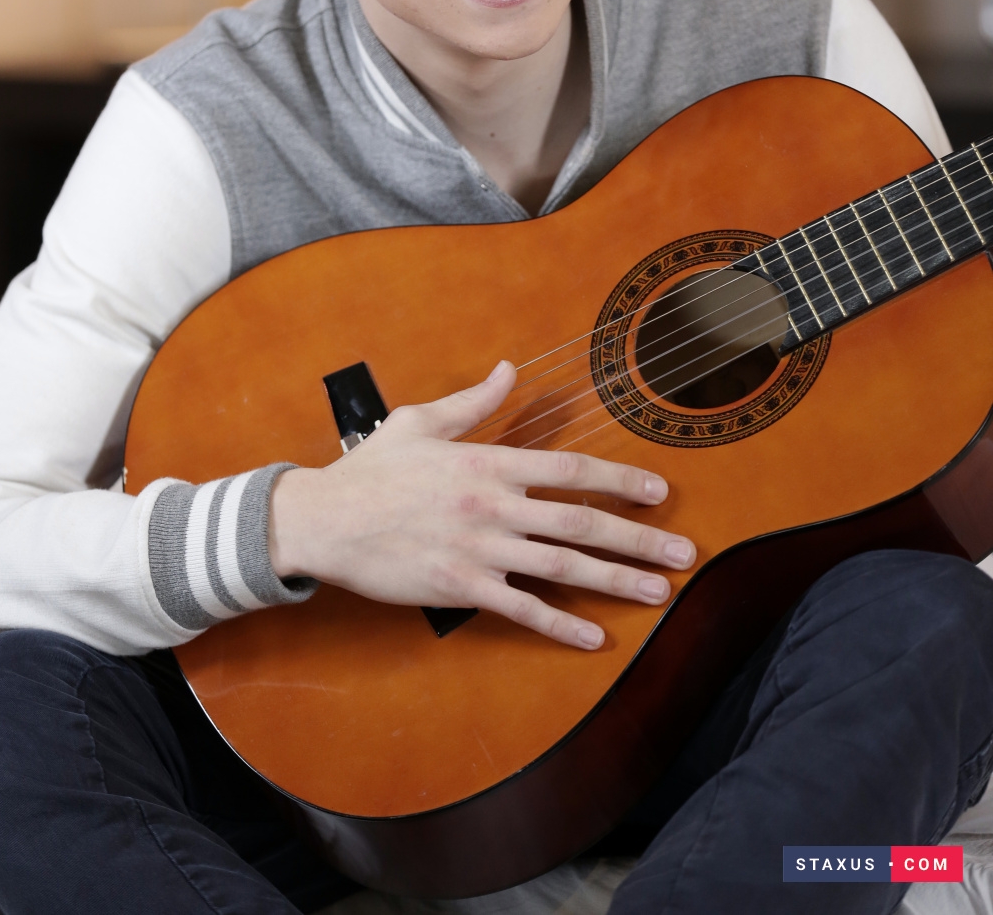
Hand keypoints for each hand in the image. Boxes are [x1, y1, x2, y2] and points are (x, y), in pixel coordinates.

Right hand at [267, 360, 695, 649]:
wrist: (323, 521)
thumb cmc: (372, 469)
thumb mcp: (422, 421)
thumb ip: (473, 400)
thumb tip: (508, 369)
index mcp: (489, 462)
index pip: (570, 468)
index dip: (620, 480)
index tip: (659, 492)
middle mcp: (494, 506)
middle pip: (581, 522)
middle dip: (639, 538)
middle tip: (684, 553)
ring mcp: (480, 551)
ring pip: (562, 567)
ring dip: (615, 580)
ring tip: (657, 591)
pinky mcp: (461, 589)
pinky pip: (521, 610)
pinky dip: (560, 626)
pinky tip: (595, 638)